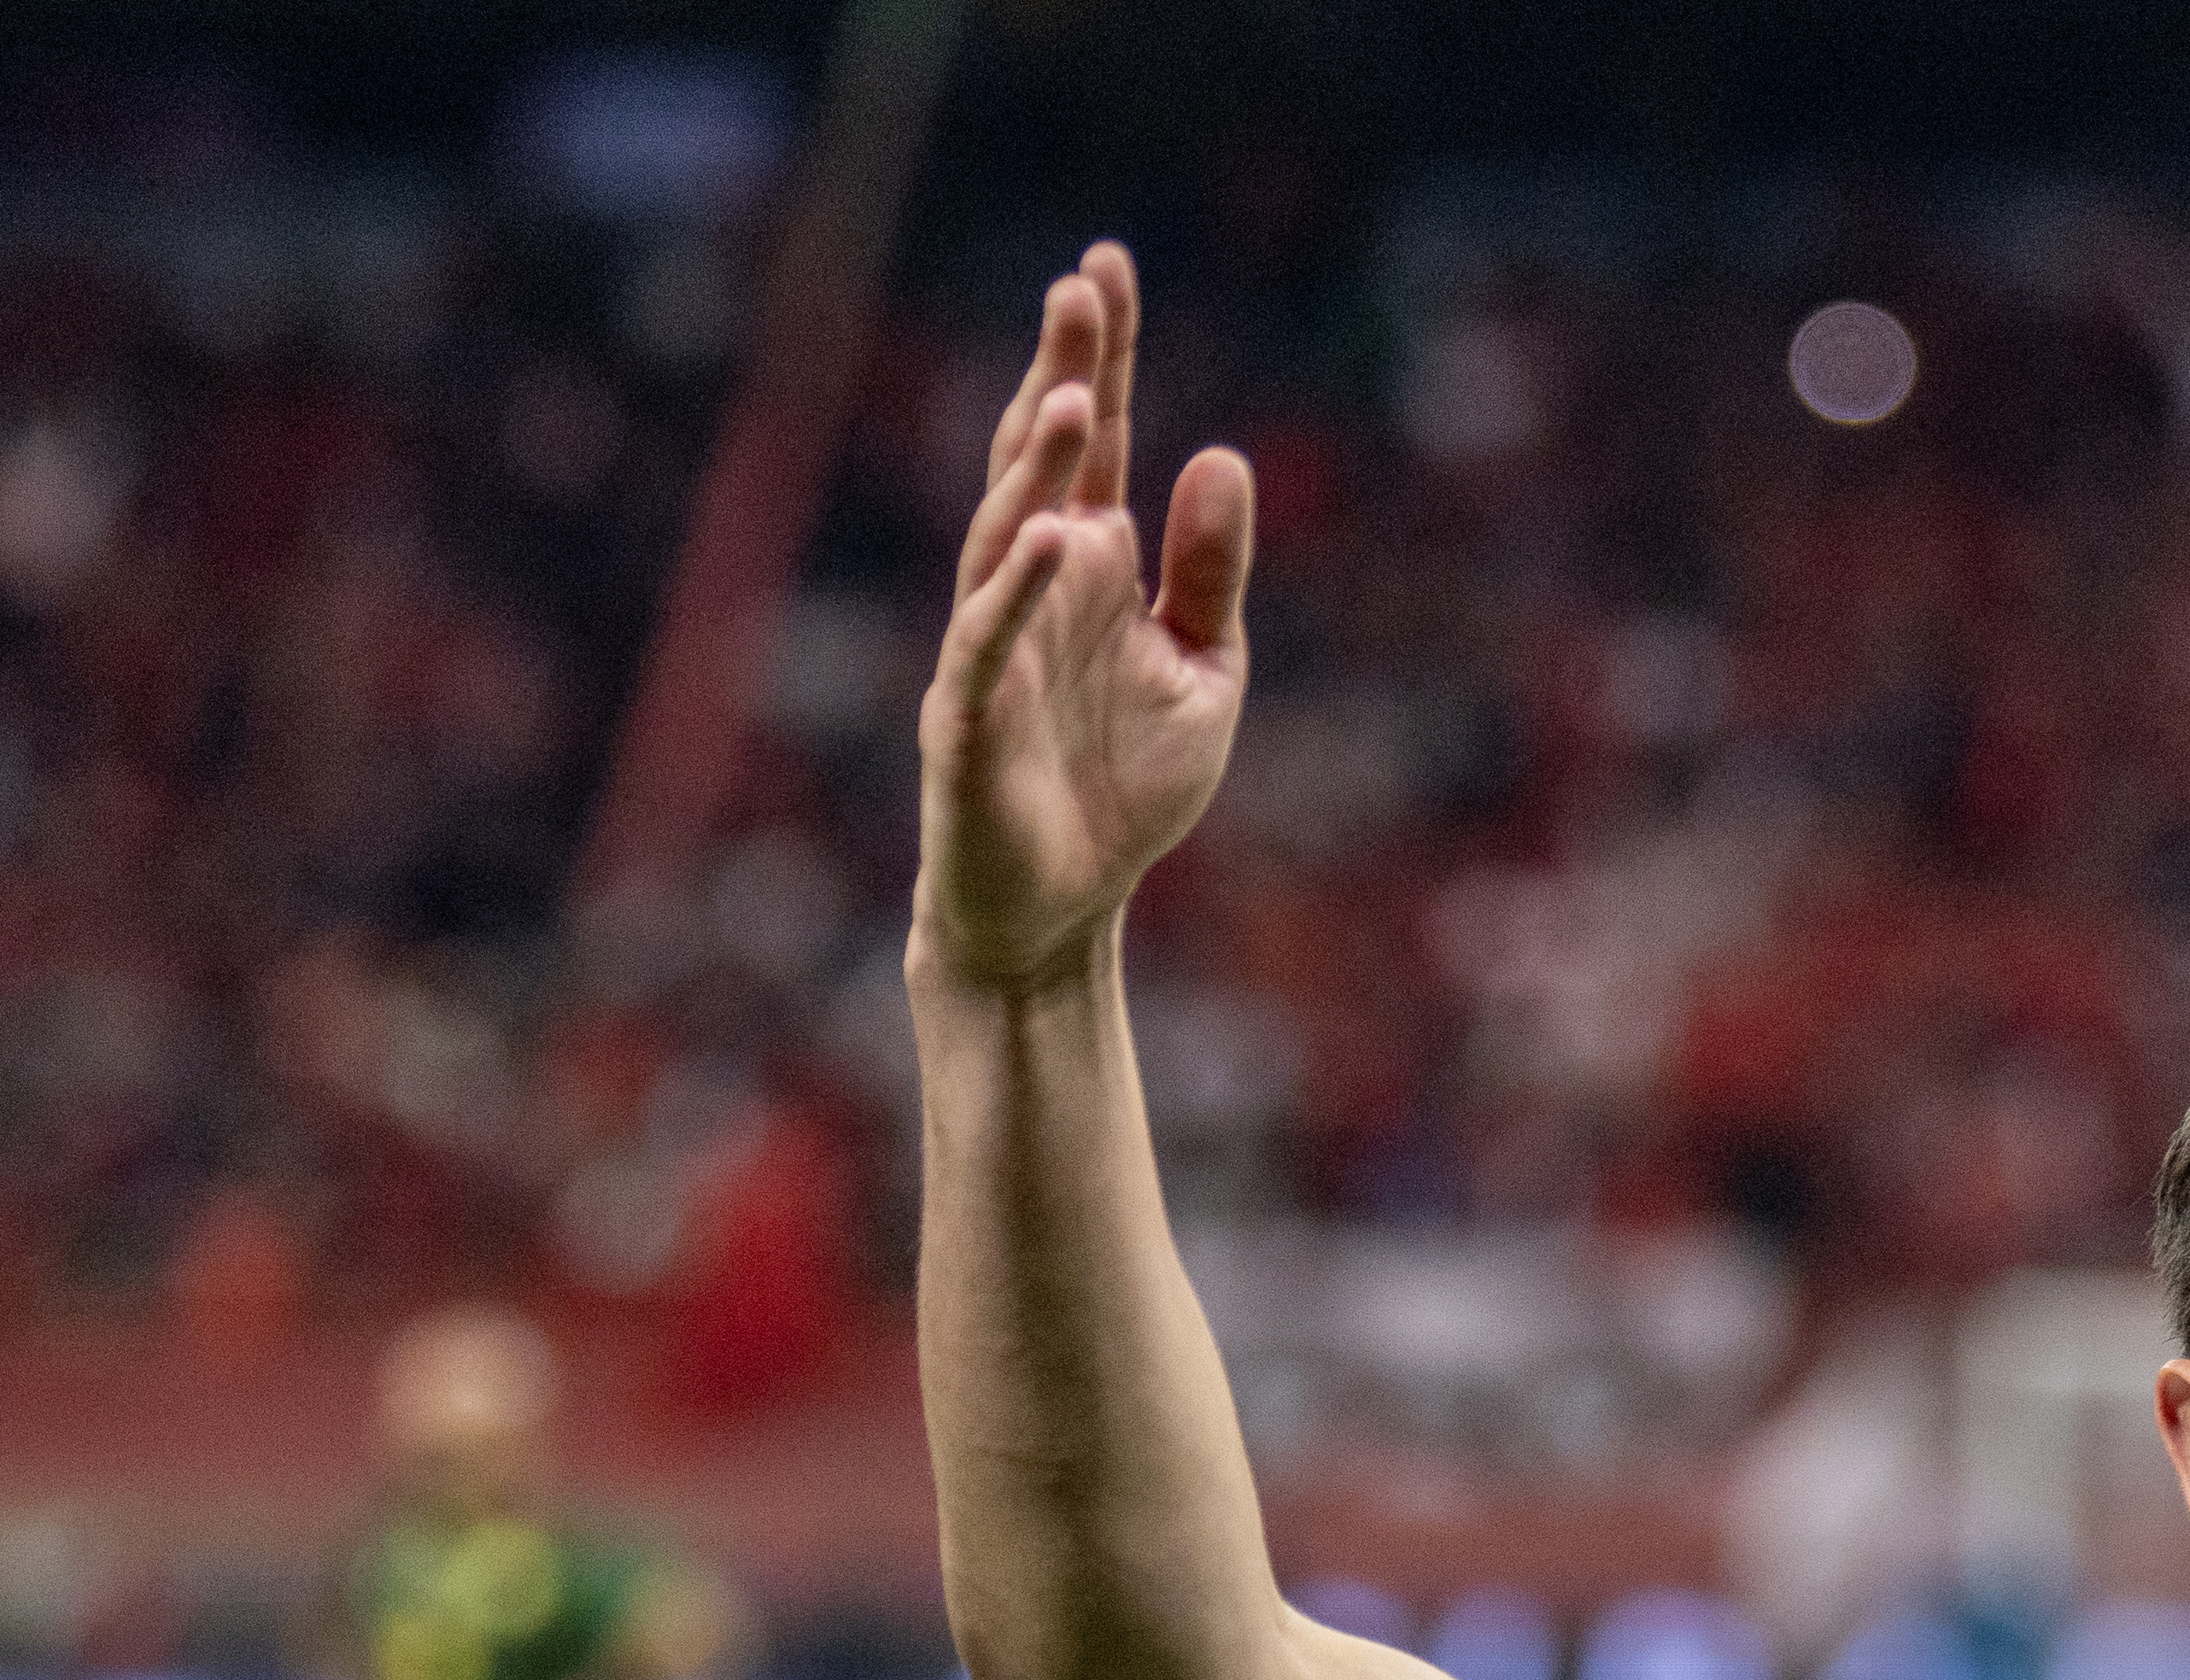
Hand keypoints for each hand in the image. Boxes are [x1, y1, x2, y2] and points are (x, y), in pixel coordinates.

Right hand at [913, 243, 1255, 996]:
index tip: (1108, 264)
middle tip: (1079, 287)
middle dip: (1060, 376)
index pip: (1097, 442)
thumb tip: (1219, 455)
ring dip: (1037, 469)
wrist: (1063, 905)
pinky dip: (1019, 591)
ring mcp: (992, 643)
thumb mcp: (1203, 670)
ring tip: (1071, 397)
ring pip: (1006, 533)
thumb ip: (1209, 571)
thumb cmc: (1124, 784)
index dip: (1102, 358)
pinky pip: (991, 640)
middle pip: (1042, 461)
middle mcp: (1034, 585)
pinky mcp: (969, 714)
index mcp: (1092, 565)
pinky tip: (1055, 537)